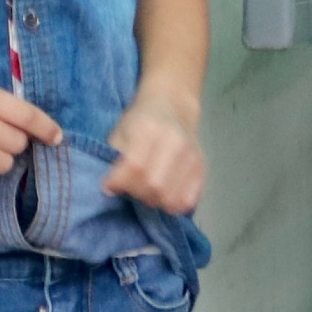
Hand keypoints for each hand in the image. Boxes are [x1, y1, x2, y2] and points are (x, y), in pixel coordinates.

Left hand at [102, 97, 205, 215]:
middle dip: (135, 193)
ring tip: (146, 192)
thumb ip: (114, 158)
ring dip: (154, 201)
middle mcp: (175, 142)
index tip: (109, 186)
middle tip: (129, 188)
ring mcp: (192, 156)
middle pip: (154, 185)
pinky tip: (163, 195)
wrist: (172, 106)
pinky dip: (172, 205)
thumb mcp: (120, 131)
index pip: (134, 167)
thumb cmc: (140, 121)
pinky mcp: (202, 168)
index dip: (118, 183)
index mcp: (149, 129)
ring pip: (170, 198)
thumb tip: (110, 190)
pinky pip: (187, 201)